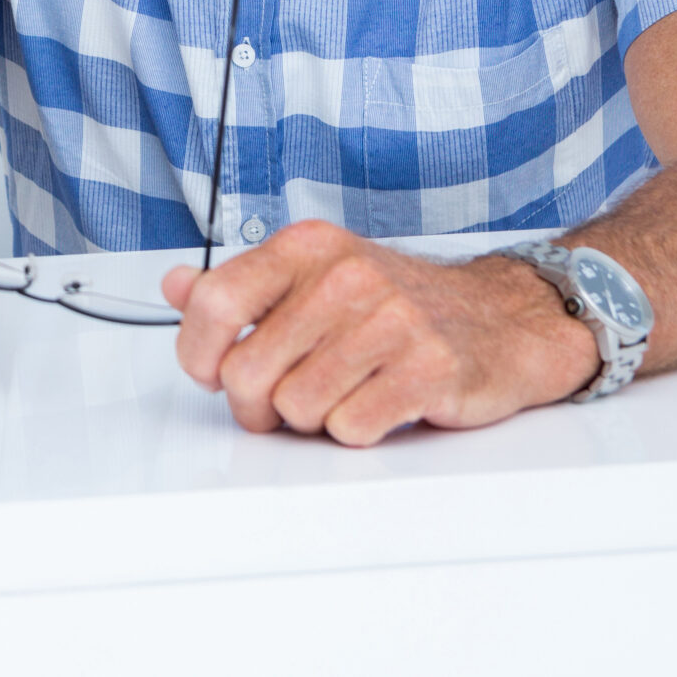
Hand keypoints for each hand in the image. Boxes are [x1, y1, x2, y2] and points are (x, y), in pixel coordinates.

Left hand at [161, 220, 601, 445]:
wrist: (503, 320)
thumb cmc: (399, 304)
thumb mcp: (315, 276)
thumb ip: (242, 287)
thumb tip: (174, 285)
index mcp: (307, 247)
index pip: (214, 302)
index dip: (198, 352)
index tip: (211, 372)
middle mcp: (345, 276)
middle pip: (248, 371)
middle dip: (256, 404)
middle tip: (281, 402)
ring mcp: (389, 320)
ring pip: (295, 407)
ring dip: (312, 418)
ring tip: (342, 394)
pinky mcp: (428, 369)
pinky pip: (349, 429)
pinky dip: (356, 430)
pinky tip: (379, 404)